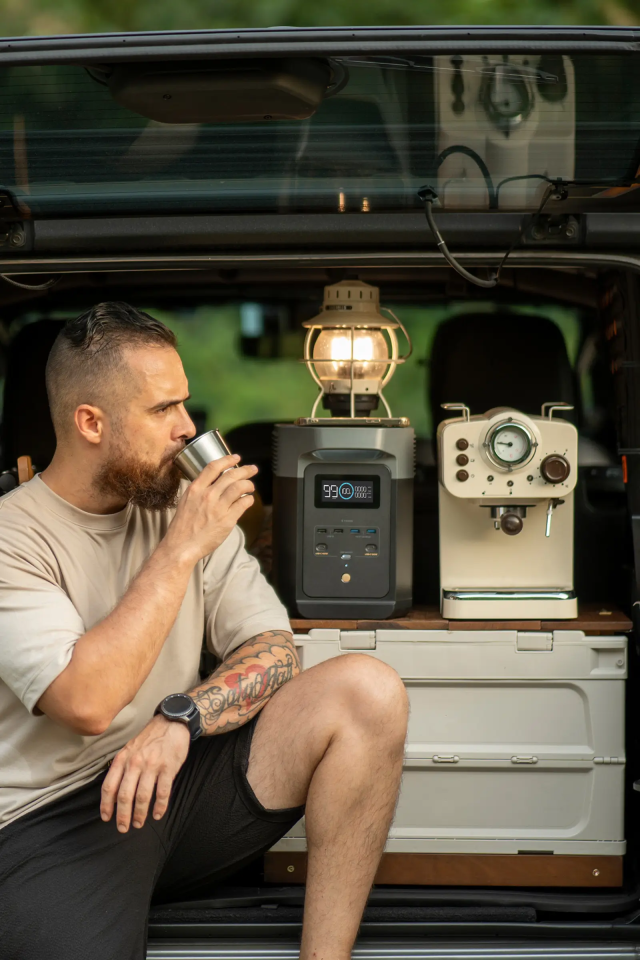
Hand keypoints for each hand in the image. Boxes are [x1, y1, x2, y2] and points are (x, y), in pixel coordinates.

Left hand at [100, 714, 189, 831]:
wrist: (172, 722)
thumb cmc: (149, 738)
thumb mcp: (130, 749)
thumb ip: (121, 768)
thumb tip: (114, 793)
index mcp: (123, 759)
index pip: (110, 786)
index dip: (106, 805)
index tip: (106, 818)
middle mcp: (135, 763)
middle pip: (125, 795)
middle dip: (123, 815)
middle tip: (123, 828)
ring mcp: (152, 765)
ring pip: (143, 796)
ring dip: (140, 814)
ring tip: (139, 823)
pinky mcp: (168, 768)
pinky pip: (163, 792)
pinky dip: (160, 806)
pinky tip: (157, 814)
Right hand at [165, 454, 256, 564]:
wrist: (181, 546)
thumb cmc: (182, 527)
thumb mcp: (186, 502)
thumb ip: (200, 491)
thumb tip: (214, 484)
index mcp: (195, 489)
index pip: (214, 467)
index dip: (227, 459)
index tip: (236, 458)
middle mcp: (207, 495)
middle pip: (231, 475)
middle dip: (245, 470)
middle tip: (252, 469)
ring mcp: (218, 507)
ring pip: (240, 487)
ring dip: (249, 485)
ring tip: (251, 487)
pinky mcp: (227, 520)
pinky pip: (243, 503)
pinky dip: (249, 499)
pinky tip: (248, 500)